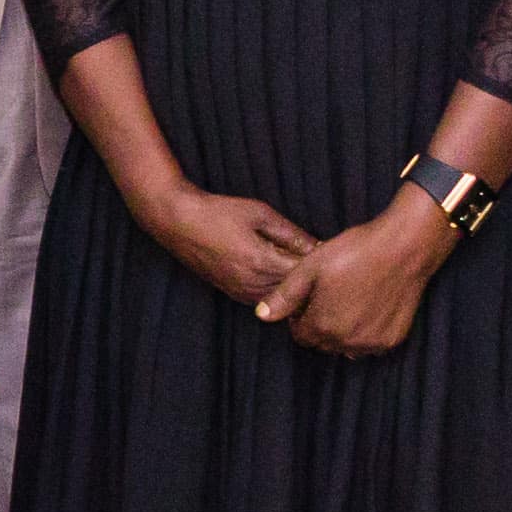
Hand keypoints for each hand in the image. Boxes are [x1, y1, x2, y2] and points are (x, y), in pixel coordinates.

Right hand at [146, 180, 322, 312]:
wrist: (178, 222)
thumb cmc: (218, 212)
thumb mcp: (260, 213)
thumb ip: (291, 233)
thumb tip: (318, 246)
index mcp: (261, 262)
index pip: (304, 273)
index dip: (321, 264)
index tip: (332, 253)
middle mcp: (251, 283)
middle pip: (295, 291)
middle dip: (311, 278)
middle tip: (327, 265)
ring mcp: (241, 292)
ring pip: (281, 299)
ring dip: (295, 288)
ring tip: (307, 272)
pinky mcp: (233, 294)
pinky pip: (265, 299)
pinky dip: (278, 290)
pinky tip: (282, 276)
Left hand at [265, 200, 456, 358]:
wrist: (404, 247)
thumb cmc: (355, 252)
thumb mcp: (310, 268)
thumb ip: (284, 296)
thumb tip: (262, 316)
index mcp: (322, 326)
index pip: (300, 335)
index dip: (301, 317)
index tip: (310, 298)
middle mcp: (347, 342)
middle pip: (323, 343)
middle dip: (321, 325)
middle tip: (330, 296)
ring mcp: (372, 343)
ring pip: (347, 347)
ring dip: (343, 331)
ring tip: (350, 300)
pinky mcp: (393, 339)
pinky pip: (371, 344)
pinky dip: (367, 332)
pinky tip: (370, 306)